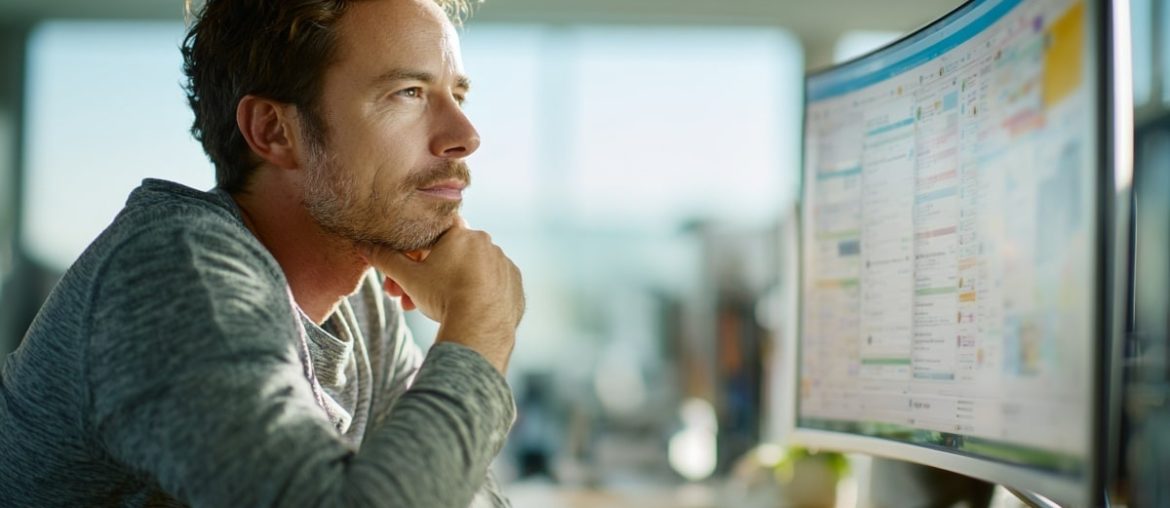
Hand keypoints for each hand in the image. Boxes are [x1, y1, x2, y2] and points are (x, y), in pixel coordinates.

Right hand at [360, 220, 523, 374]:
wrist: (481, 328)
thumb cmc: (443, 297)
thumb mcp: (409, 278)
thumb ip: (386, 259)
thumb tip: (365, 246)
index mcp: (460, 232)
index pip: (433, 232)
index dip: (415, 252)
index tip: (405, 271)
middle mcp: (486, 242)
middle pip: (451, 255)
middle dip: (428, 275)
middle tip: (410, 298)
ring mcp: (504, 262)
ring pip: (472, 270)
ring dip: (453, 284)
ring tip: (437, 310)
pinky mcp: (515, 283)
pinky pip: (493, 284)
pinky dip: (479, 293)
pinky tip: (466, 310)